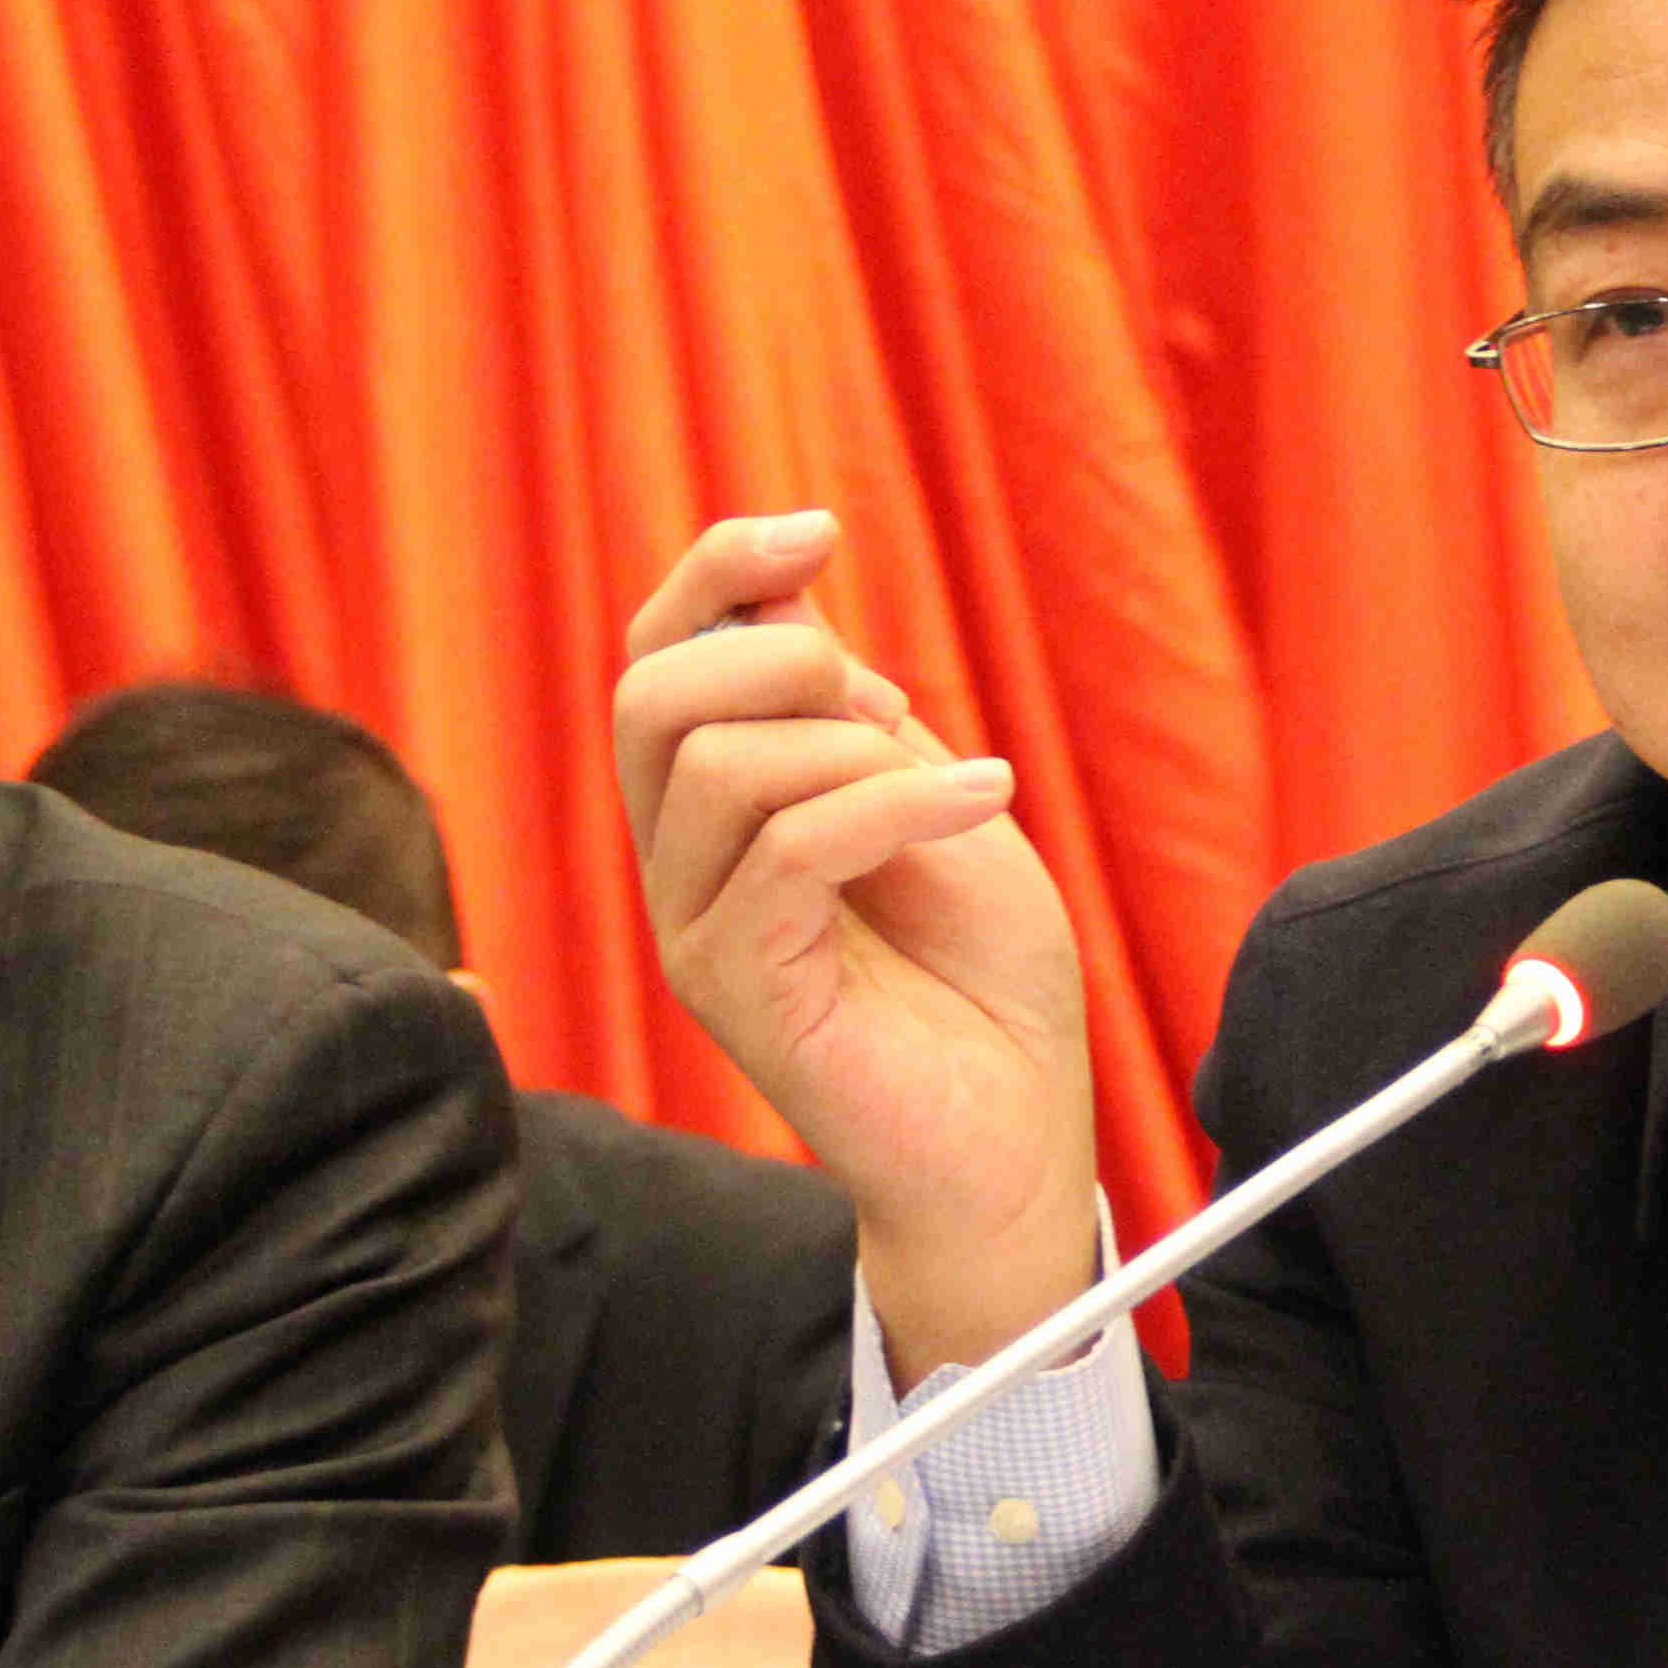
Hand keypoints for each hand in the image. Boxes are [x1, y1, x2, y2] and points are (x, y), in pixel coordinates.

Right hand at [615, 512, 1099, 1372]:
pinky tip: (980, 805)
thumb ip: (860, 725)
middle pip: (649, 695)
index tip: (817, 529)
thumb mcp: (936, 809)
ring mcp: (698, 928)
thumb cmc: (987, 986)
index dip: (717, 573)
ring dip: (857, 747)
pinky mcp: (738, 987)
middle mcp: (682, 864)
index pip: (661, 657)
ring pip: (714, 764)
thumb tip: (802, 618)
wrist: (1017, 1138)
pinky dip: (896, 802)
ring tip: (960, 792)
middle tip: (890, 707)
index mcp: (719, 809)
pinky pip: (784, 849)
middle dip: (779, 658)